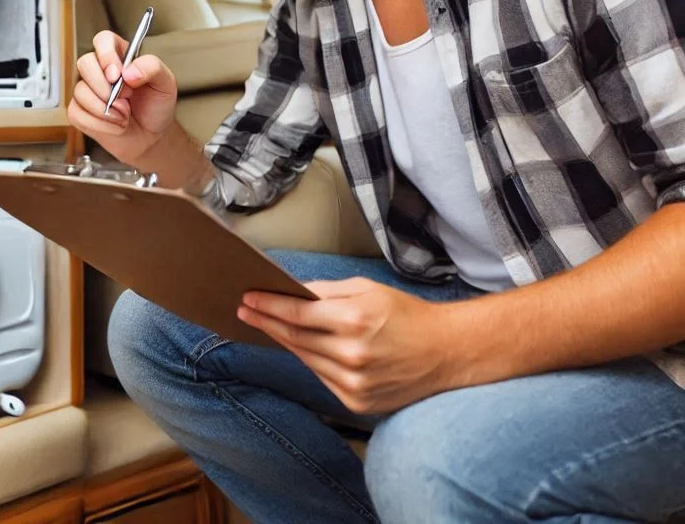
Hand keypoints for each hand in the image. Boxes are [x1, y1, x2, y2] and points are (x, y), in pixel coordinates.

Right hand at [67, 29, 177, 165]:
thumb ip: (152, 68)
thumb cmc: (156, 105)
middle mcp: (100, 69)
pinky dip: (99, 124)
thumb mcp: (165, 83)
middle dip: (104, 87)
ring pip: (80, 92)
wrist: (150, 136)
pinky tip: (114, 125)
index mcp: (120, 55)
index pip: (103, 40)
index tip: (117, 75)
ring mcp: (87, 89)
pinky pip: (76, 113)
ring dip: (106, 111)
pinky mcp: (79, 110)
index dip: (106, 55)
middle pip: (85, 63)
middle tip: (125, 100)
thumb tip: (129, 72)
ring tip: (124, 116)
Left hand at [237, 277, 466, 413]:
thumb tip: (294, 291)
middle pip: (295, 338)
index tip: (248, 298)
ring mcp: (354, 383)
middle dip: (267, 322)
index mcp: (354, 321)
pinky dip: (308, 360)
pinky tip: (297, 346)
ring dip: (283, 341)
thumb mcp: (367, 289)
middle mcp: (351, 355)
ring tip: (265, 324)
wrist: (446, 353)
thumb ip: (327, 291)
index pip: (297, 314)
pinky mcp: (357, 402)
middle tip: (245, 310)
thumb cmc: (406, 314)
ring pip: (305, 359)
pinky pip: (321, 377)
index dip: (268, 306)